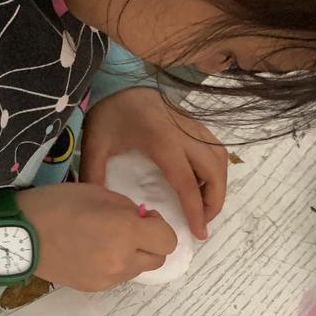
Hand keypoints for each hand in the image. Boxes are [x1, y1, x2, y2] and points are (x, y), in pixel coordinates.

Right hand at [17, 183, 176, 291]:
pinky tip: (92, 252)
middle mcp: (122, 260)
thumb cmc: (58, 204)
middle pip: (158, 259)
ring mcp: (108, 278)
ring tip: (106, 240)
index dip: (160, 227)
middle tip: (128, 230)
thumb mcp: (99, 192)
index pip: (168, 241)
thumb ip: (128, 209)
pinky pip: (118, 277)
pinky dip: (114, 265)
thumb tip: (142, 223)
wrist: (21, 235)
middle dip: (151, 244)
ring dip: (133, 255)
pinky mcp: (94, 288)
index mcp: (126, 232)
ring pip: (138, 270)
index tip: (143, 218)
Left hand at [79, 88, 226, 240]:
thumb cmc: (108, 114)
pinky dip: (215, 169)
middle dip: (215, 201)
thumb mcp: (95, 145)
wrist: (119, 82)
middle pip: (214, 171)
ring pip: (220, 158)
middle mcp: (184, 133)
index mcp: (162, 142)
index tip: (199, 233)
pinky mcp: (194, 123)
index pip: (188, 183)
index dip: (196, 211)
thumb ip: (95, 176)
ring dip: (219, 185)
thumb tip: (99, 210)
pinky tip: (201, 184)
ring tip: (204, 206)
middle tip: (203, 222)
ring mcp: (192, 126)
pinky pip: (215, 148)